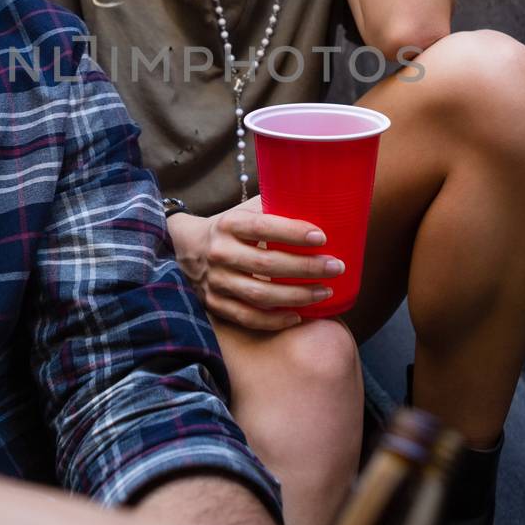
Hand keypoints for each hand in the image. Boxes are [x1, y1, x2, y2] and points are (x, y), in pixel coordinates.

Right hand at [168, 195, 347, 330]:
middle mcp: (220, 253)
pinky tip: (298, 317)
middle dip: (306, 267)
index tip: (322, 238)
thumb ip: (274, 208)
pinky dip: (275, 320)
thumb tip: (320, 204)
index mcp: (229, 224)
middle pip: (266, 264)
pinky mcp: (216, 304)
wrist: (189, 247)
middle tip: (335, 267)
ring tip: (325, 292)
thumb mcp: (245, 211)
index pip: (263, 227)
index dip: (293, 233)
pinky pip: (248, 317)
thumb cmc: (232, 227)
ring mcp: (216, 281)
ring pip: (260, 295)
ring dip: (297, 296)